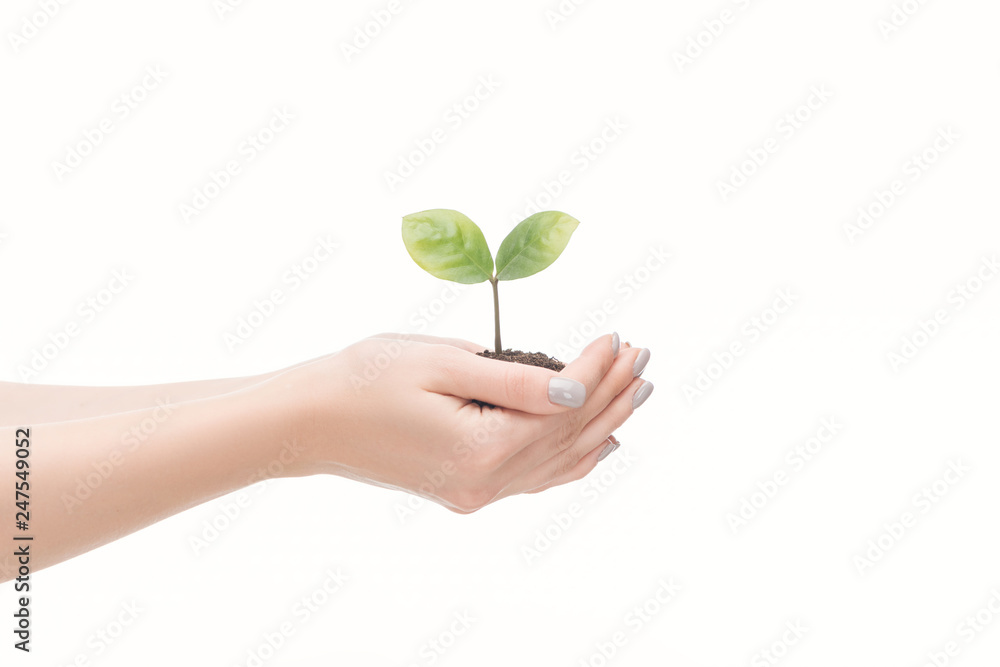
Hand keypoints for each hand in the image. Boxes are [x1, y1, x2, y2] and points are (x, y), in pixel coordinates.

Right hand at [262, 332, 652, 511]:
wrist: (309, 422)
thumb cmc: (365, 379)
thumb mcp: (441, 363)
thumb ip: (516, 381)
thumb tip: (577, 389)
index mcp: (482, 450)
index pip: (562, 406)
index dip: (597, 370)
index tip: (618, 336)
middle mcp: (485, 483)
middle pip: (570, 436)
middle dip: (612, 394)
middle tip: (644, 358)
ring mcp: (476, 493)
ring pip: (560, 460)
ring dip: (602, 423)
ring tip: (638, 392)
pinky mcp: (465, 490)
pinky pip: (536, 479)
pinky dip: (572, 459)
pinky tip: (600, 444)